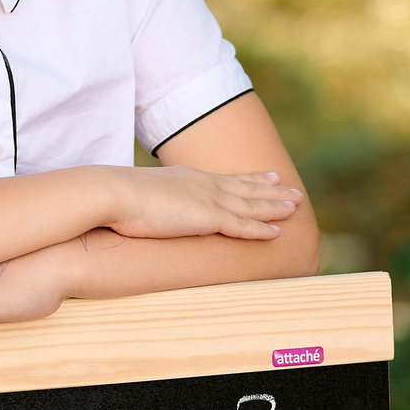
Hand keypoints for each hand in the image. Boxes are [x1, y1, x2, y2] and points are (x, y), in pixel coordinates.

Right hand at [105, 164, 301, 240]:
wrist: (114, 192)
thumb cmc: (118, 197)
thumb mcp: (142, 196)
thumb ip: (154, 201)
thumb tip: (148, 208)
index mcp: (189, 177)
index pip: (228, 178)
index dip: (252, 179)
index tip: (270, 176)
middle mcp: (204, 184)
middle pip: (247, 188)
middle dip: (273, 191)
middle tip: (294, 191)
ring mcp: (208, 199)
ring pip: (251, 205)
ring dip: (275, 207)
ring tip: (296, 207)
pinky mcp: (208, 218)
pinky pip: (242, 225)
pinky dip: (260, 229)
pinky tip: (277, 233)